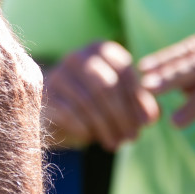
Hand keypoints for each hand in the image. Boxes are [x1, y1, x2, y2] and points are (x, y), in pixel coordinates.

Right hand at [42, 39, 157, 148]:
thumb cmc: (99, 102)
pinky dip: (84, 128)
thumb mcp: (123, 99)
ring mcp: (58, 74)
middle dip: (122, 115)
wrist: (57, 109)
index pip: (124, 72)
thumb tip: (150, 117)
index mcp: (101, 49)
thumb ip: (141, 104)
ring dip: (106, 127)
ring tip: (116, 143)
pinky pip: (68, 112)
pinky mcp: (44, 94)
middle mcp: (78, 56)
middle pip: (105, 86)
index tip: (146, 123)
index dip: (137, 100)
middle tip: (132, 138)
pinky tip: (90, 137)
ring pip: (87, 101)